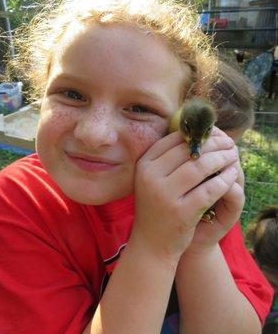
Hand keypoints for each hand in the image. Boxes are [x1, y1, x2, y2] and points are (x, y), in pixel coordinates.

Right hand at [131, 127, 238, 262]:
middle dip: (213, 144)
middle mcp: (150, 176)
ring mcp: (164, 194)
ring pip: (200, 167)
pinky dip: (224, 180)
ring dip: (221, 159)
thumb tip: (195, 134)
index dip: (196, 134)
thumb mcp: (153, 179)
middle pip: (188, 151)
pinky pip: (209, 189)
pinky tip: (232, 175)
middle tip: (229, 143)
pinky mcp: (181, 212)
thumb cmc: (157, 205)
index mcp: (144, 165)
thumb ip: (168, 159)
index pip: (173, 140)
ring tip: (233, 156)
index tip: (212, 133)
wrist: (151, 242)